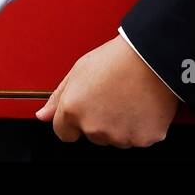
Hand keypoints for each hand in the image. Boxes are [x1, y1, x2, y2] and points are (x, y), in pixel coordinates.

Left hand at [35, 36, 178, 147]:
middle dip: (99, 120)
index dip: (74, 119)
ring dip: (120, 124)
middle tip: (112, 94)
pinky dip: (141, 126)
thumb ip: (58, 97)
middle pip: (92, 135)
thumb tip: (42, 115)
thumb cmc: (117, 58)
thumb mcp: (78, 70)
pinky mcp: (142, 139)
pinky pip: (138, 138)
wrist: (152, 55)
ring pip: (115, 138)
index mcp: (73, 110)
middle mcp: (94, 127)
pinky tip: (142, 105)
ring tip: (128, 97)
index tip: (86, 107)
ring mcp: (119, 136)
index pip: (63, 132)